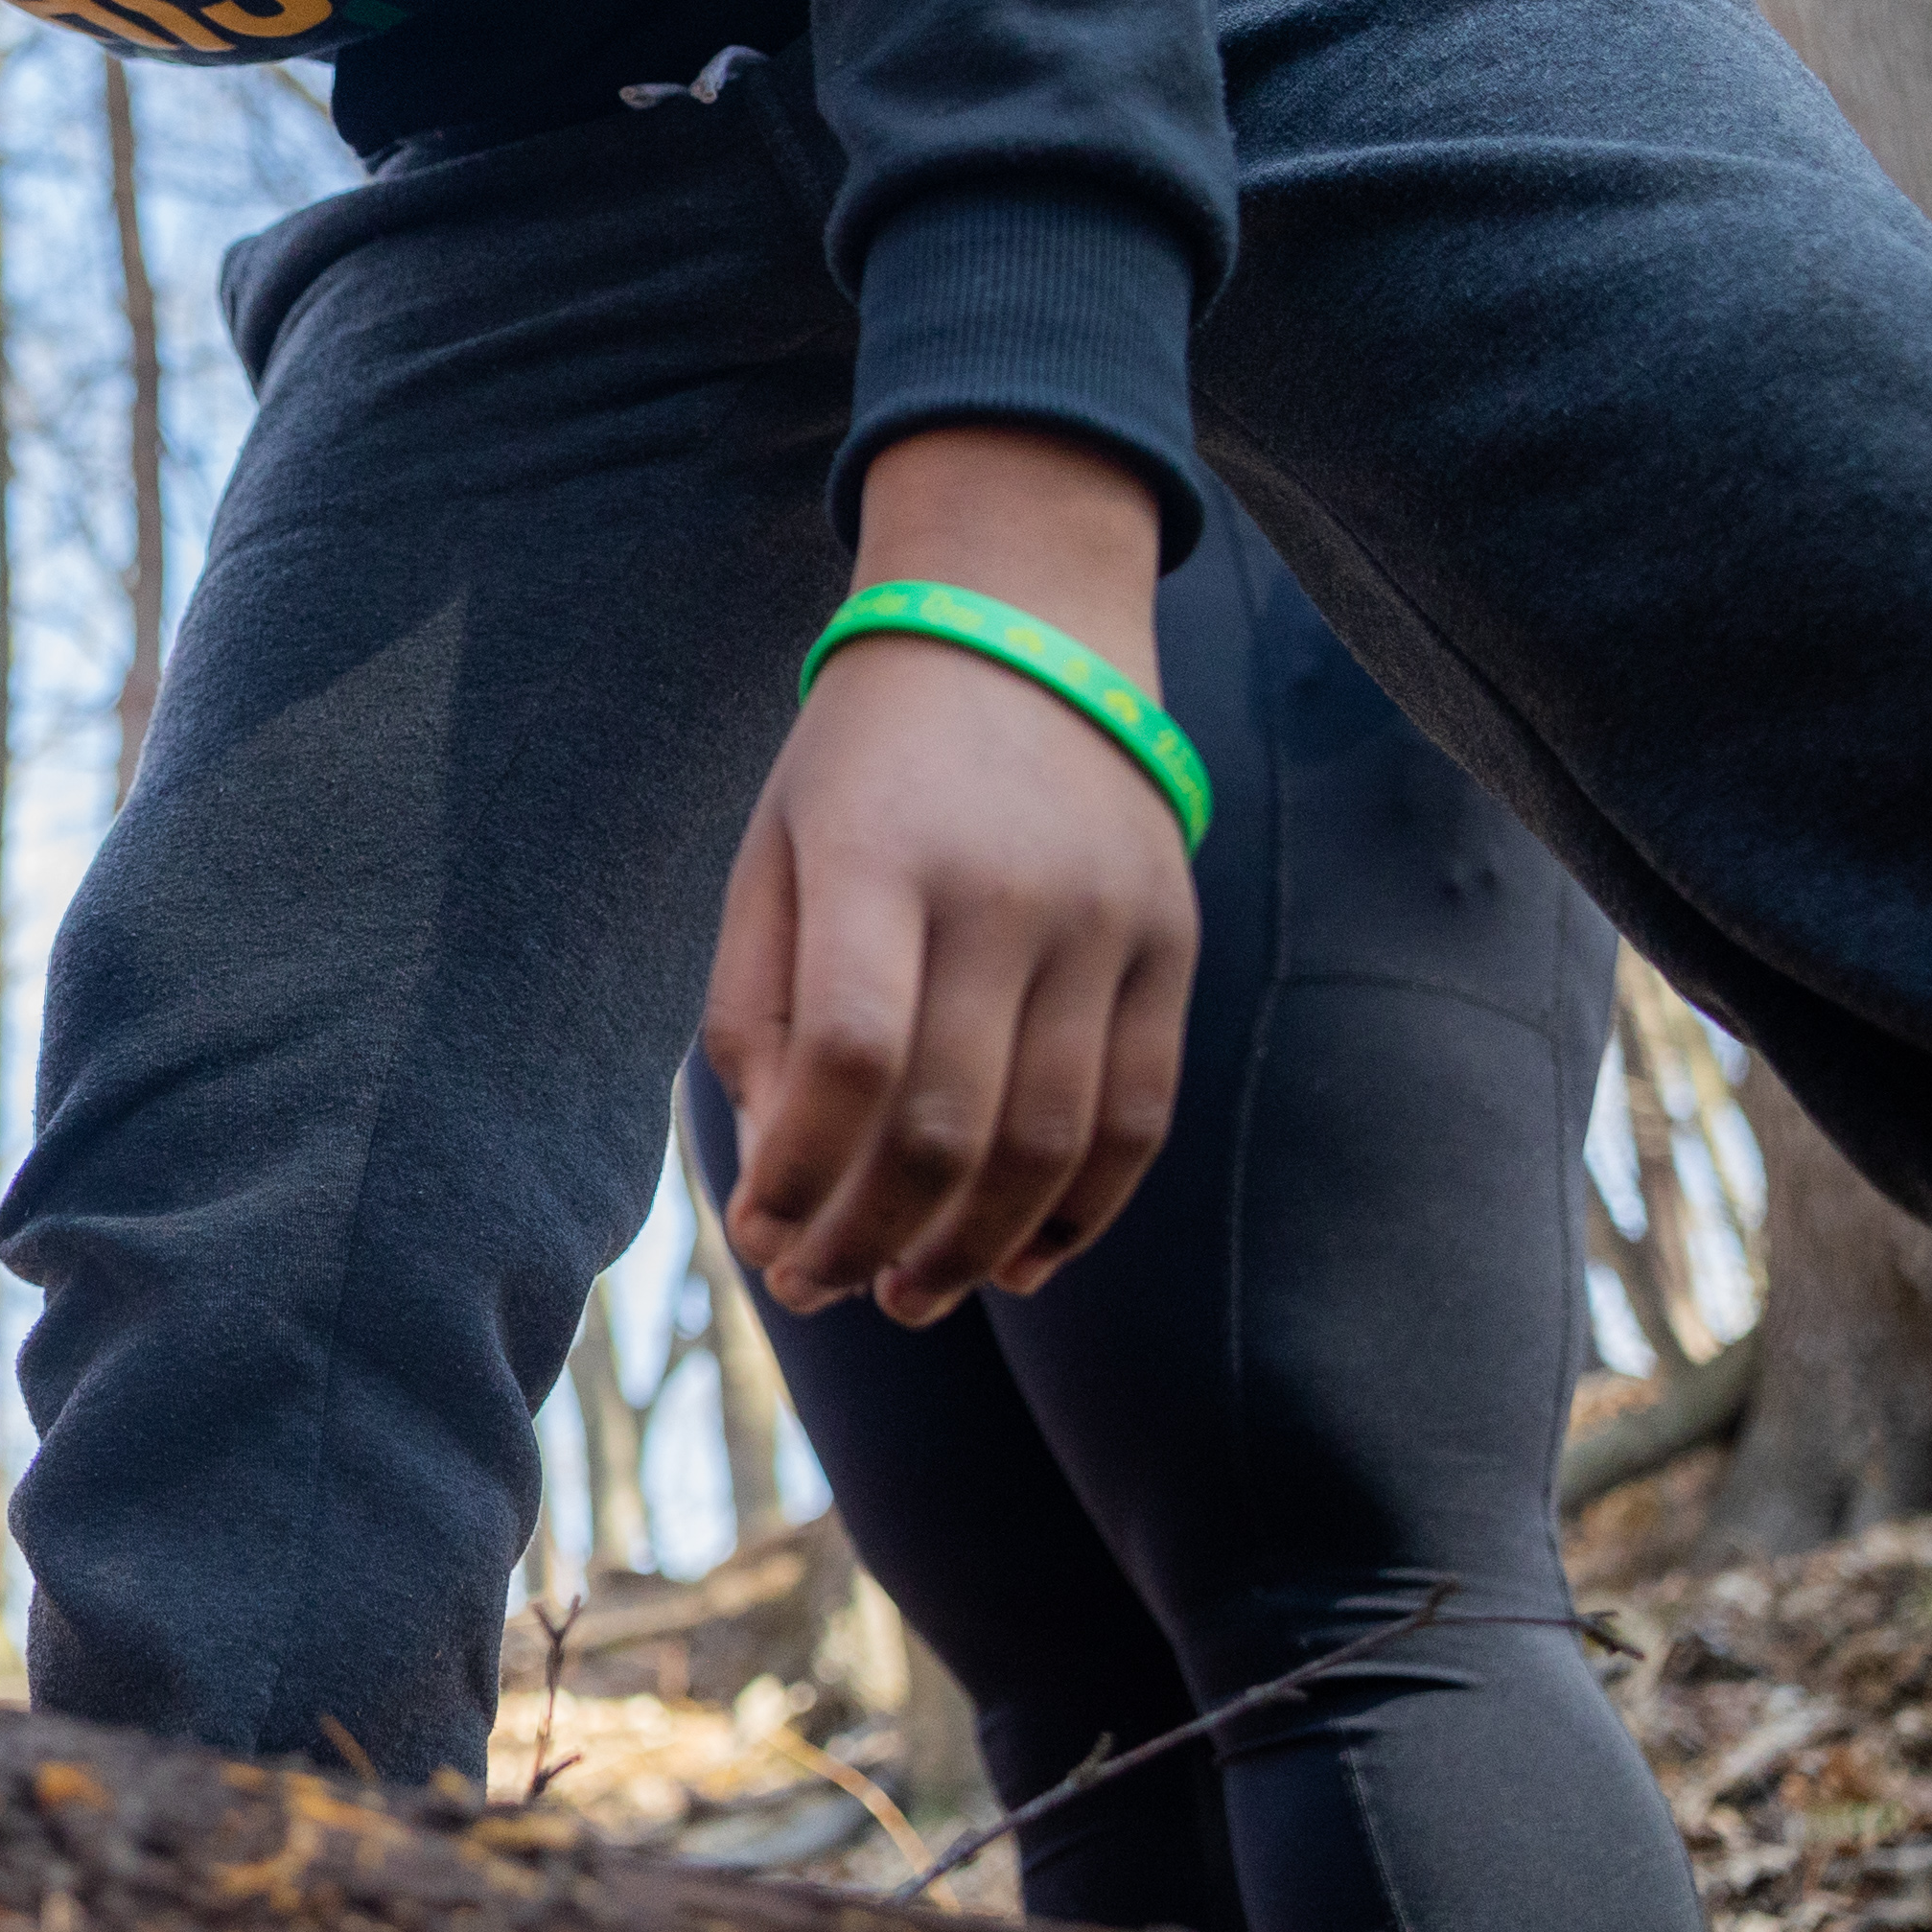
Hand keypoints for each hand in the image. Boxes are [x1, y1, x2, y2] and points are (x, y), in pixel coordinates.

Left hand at [705, 424, 1195, 1328]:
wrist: (1023, 635)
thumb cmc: (861, 770)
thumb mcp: (771, 858)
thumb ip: (759, 1016)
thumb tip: (780, 1185)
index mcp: (877, 857)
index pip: (851, 1054)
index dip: (802, 1173)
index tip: (759, 1237)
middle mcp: (1004, 893)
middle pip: (949, 1120)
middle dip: (872, 1237)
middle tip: (819, 1291)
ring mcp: (1105, 922)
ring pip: (1052, 1142)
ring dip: (973, 1248)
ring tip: (907, 1295)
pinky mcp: (1172, 949)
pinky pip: (1138, 1115)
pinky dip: (1082, 1212)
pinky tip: (1018, 1262)